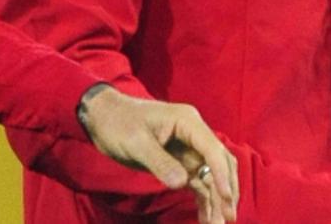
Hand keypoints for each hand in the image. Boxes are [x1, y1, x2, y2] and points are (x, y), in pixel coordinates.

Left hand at [78, 84, 237, 222]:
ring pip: (212, 177)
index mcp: (186, 122)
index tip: (227, 199)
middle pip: (220, 164)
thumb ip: (159, 162)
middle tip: (228, 219)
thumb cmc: (117, 123)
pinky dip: (204, 200)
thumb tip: (182, 183)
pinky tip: (206, 218)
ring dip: (217, 200)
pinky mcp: (180, 162)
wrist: (102, 117)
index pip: (212, 150)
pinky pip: (198, 182)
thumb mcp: (135, 142)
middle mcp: (193, 134)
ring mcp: (188, 149)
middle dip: (226, 191)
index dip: (222, 175)